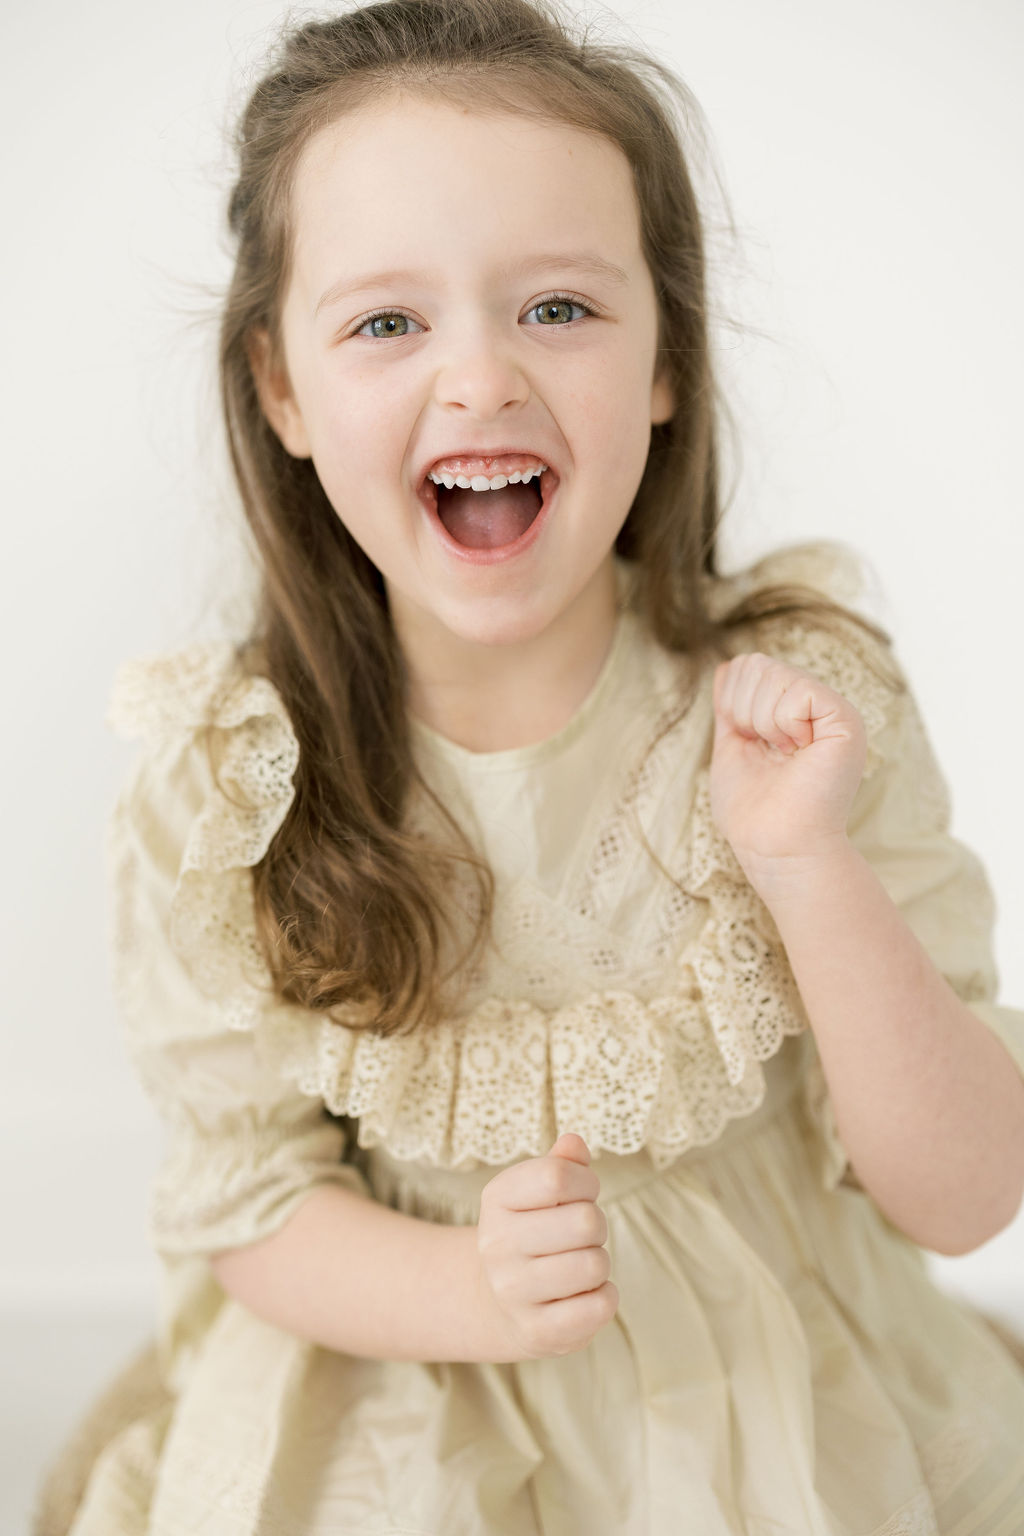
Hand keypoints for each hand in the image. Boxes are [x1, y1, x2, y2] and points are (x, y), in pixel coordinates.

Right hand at [474, 1132, 617, 1360]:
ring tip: (578, 1265)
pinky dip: (604, 1297)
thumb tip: (574, 1143)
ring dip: (599, 1262)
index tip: (581, 1195)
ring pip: (594, 1265)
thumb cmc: (534, 1231)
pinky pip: (598, 1307)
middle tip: (578, 1237)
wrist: (500, 1302)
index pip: (557, 1176)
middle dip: (595, 1226)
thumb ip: (561, 1163)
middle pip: (585, 1221)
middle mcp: (496, 1245)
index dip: (585, 1182)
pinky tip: (583, 1294)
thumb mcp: (537, 1191)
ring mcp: (513, 1292)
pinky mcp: (537, 1332)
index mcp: (496, 1199)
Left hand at [710, 652, 866, 893]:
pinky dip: (784, 726)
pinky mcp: (845, 720)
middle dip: (743, 712)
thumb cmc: (752, 810)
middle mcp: (816, 704)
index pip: (747, 666)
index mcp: (792, 709)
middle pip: (756, 664)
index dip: (733, 705)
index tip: (752, 745)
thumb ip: (731, 706)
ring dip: (762, 723)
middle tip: (767, 752)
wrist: (774, 847)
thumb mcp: (733, 746)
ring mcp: (833, 710)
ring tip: (783, 756)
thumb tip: (728, 666)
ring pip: (772, 674)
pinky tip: (798, 753)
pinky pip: (797, 693)